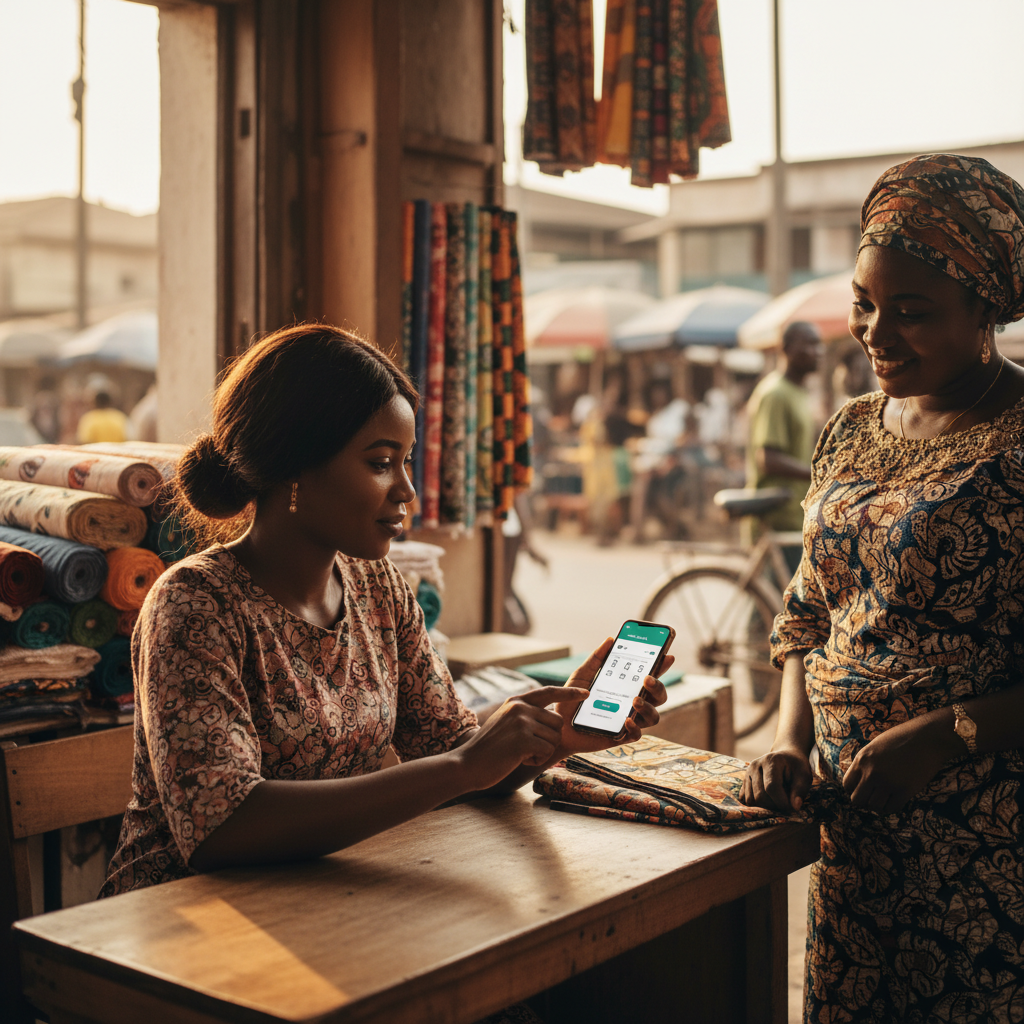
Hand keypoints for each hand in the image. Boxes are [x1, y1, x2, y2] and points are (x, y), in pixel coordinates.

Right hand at [455, 685, 588, 790]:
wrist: (467, 764)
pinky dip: (537, 760)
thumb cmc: (489, 749)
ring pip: (554, 738)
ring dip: (542, 751)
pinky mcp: (524, 739)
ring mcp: (522, 722)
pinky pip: (547, 751)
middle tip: (528, 748)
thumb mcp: (506, 722)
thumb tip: (555, 717)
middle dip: (550, 739)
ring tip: (519, 753)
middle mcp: (520, 707)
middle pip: (557, 722)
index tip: (586, 693)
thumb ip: (526, 715)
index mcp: (516, 701)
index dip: (569, 693)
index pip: (549, 692)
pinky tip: (519, 759)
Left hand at [552, 637, 670, 758]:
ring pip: (653, 716)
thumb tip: (610, 639)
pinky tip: (626, 720)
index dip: (662, 666)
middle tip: (646, 679)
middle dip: (658, 686)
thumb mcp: (582, 675)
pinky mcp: (620, 737)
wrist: (558, 726)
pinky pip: (636, 735)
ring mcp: (629, 720)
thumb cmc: (572, 700)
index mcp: (627, 687)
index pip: (650, 675)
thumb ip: (596, 658)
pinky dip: (635, 727)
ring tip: (634, 701)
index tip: (667, 656)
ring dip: (648, 707)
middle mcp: (632, 704)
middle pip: (658, 696)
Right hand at [741, 747, 811, 812]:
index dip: (782, 802)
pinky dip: (756, 804)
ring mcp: (747, 772)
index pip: (771, 787)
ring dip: (765, 806)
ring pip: (751, 800)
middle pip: (760, 796)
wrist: (786, 757)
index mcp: (770, 760)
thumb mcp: (804, 776)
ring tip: (776, 798)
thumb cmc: (796, 767)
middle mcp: (755, 765)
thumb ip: (800, 791)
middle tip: (785, 802)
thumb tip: (794, 807)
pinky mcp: (744, 779)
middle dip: (774, 805)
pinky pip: (745, 798)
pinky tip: (767, 798)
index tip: (792, 807)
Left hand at [842, 717, 949, 815]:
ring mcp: (888, 782)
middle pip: (857, 800)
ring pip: (874, 807)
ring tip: (885, 799)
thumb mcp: (875, 747)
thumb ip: (866, 763)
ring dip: (878, 806)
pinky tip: (896, 799)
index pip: (847, 785)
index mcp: (862, 759)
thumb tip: (860, 781)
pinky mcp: (905, 790)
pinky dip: (892, 807)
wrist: (927, 737)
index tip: (863, 790)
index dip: (854, 790)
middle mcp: (871, 772)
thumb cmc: (902, 738)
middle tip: (873, 797)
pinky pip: (892, 808)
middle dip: (864, 801)